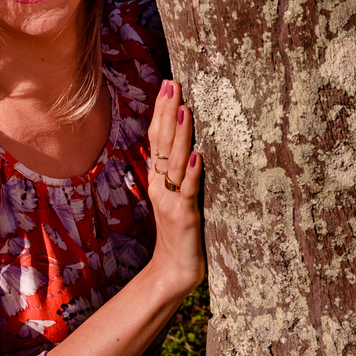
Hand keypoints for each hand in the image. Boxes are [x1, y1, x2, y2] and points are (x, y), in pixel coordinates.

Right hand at [147, 80, 204, 293]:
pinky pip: (189, 191)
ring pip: (175, 162)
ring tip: (185, 109)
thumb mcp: (176, 198)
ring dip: (181, 135)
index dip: (161, 111)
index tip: (168, 84)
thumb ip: (178, 173)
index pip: (158, 139)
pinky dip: (193, 173)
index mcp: (159, 179)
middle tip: (173, 84)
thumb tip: (188, 144)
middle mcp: (161, 186)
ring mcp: (172, 201)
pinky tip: (197, 156)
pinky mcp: (185, 216)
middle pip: (162, 143)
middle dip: (167, 112)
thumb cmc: (181, 233)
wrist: (174, 271)